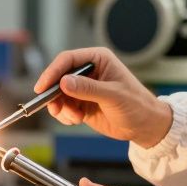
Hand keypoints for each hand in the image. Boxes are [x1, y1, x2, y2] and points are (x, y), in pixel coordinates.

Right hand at [35, 48, 172, 148]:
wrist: (144, 126)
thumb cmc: (137, 105)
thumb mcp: (113, 96)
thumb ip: (88, 89)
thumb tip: (64, 82)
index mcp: (98, 59)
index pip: (68, 60)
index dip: (52, 72)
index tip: (42, 87)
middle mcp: (88, 71)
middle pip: (58, 77)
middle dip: (54, 94)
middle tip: (54, 107)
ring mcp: (83, 88)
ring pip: (57, 94)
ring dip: (61, 108)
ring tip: (75, 117)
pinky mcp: (81, 103)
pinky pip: (63, 107)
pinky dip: (65, 115)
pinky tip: (77, 120)